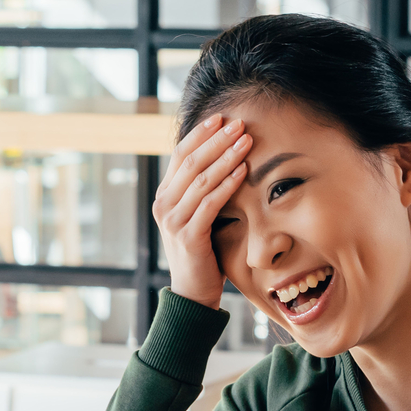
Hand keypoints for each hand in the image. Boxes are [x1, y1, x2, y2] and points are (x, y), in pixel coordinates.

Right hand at [153, 114, 251, 309]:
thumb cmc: (202, 252)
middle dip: (216, 140)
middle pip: (190, 162)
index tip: (222, 117)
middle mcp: (163, 205)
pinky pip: (210, 203)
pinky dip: (227, 184)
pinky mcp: (188, 236)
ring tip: (246, 141)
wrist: (193, 292)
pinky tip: (243, 171)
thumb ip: (201, 191)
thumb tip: (222, 157)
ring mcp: (173, 220)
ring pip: (201, 179)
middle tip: (239, 123)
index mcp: (164, 196)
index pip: (180, 155)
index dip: (201, 134)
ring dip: (226, 157)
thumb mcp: (197, 215)